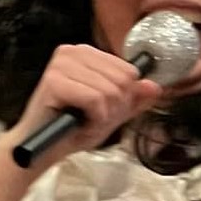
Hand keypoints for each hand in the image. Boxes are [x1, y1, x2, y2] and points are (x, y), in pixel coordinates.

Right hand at [8, 45, 163, 165]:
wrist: (44, 149)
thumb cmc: (74, 128)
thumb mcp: (112, 112)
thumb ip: (134, 99)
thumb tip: (155, 87)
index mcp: (87, 53)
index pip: (129, 71)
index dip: (123, 98)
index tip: (102, 109)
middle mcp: (72, 52)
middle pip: (122, 81)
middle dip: (114, 108)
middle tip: (92, 117)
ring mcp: (61, 64)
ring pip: (110, 92)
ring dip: (102, 116)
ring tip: (83, 120)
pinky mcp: (54, 81)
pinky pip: (95, 100)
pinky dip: (93, 119)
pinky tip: (78, 122)